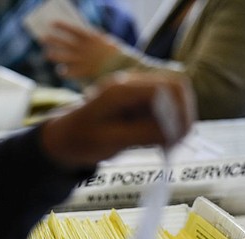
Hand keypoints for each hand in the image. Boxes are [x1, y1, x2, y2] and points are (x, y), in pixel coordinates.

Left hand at [40, 71, 195, 167]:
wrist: (62, 139)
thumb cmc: (79, 140)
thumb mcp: (108, 141)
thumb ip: (141, 135)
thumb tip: (174, 134)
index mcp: (122, 88)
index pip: (167, 87)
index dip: (181, 110)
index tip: (179, 137)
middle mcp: (131, 85)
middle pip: (174, 89)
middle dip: (182, 115)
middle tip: (177, 144)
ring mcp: (135, 94)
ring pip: (172, 100)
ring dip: (176, 122)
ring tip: (169, 147)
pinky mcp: (137, 105)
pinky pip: (162, 111)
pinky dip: (167, 127)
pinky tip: (161, 144)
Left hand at [41, 21, 121, 79]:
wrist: (121, 67)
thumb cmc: (111, 52)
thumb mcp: (102, 40)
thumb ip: (89, 37)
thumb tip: (75, 34)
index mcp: (91, 38)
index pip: (73, 29)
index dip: (62, 26)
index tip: (51, 23)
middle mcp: (85, 49)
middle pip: (65, 43)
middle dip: (52, 40)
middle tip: (42, 38)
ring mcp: (83, 61)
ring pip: (64, 57)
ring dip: (54, 55)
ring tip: (46, 54)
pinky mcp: (84, 72)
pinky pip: (70, 72)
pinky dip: (64, 71)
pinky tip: (60, 70)